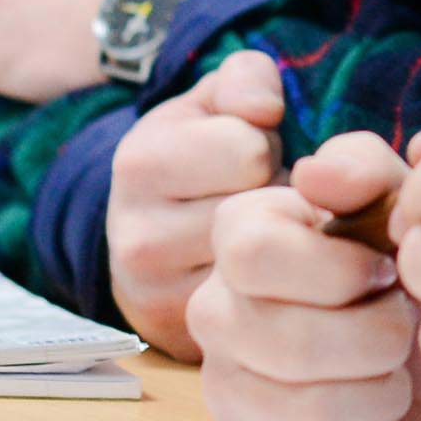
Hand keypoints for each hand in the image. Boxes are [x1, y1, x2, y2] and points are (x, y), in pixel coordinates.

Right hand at [108, 50, 287, 358]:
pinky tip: (264, 278)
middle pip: (259, 212)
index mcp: (141, 164)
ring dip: (282, 247)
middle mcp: (137, 239)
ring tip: (261, 236)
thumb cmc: (203, 160)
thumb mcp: (215, 104)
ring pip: (266, 265)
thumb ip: (244, 79)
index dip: (265, 148)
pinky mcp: (189, 340)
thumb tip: (263, 109)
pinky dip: (279, 292)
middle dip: (277, 200)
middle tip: (261, 201)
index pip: (247, 150)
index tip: (249, 156)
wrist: (157, 246)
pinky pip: (266, 310)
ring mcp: (161, 298)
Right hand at [199, 134, 420, 420]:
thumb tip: (317, 178)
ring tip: (396, 373)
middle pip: (288, 341)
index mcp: (239, 232)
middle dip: (378, 336)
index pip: (256, 254)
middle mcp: (214, 310)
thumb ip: (365, 169)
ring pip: (306, 411)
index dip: (339, 269)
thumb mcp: (398, 197)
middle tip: (404, 327)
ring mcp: (222, 389)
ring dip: (382, 393)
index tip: (386, 269)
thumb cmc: (403, 264)